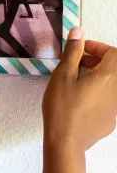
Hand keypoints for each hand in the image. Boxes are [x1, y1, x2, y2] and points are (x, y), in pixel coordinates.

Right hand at [43, 27, 116, 163]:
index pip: (114, 53)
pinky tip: (79, 98)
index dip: (98, 47)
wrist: (66, 140)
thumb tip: (78, 32)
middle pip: (114, 68)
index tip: (80, 49)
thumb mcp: (63, 74)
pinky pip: (108, 98)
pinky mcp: (111, 119)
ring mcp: (116, 106)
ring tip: (76, 79)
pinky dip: (97, 90)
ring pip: (111, 83)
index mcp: (108, 77)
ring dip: (97, 75)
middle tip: (77, 62)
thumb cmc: (62, 106)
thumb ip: (72, 52)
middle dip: (97, 60)